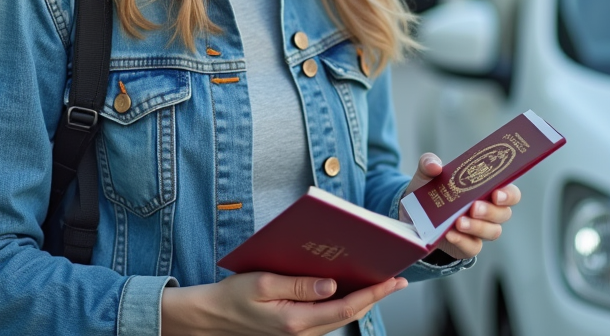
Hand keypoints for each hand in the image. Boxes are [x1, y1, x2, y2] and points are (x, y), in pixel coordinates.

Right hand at [161, 272, 406, 335]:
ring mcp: (300, 334)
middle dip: (375, 297)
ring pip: (340, 318)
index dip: (373, 294)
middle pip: (349, 315)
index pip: (346, 308)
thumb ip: (299, 284)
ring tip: (380, 282)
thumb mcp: (263, 283)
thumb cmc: (233, 296)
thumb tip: (333, 285)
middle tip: (397, 280)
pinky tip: (349, 288)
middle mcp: (302, 332)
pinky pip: (327, 318)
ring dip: (362, 301)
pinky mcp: (296, 330)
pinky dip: (344, 304)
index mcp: (296, 321)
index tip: (394, 281)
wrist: (212, 318)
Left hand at [399, 152, 520, 261]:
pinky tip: (449, 234)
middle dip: (490, 211)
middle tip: (474, 208)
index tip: (496, 194)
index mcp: (487, 189)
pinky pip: (472, 247)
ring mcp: (479, 229)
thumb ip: (429, 163)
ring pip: (492, 232)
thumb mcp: (426, 173)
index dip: (508, 194)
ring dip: (477, 227)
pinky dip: (462, 241)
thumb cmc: (430, 190)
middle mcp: (488, 210)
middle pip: (503, 213)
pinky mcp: (467, 245)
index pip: (510, 193)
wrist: (413, 215)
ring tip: (459, 222)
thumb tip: (435, 166)